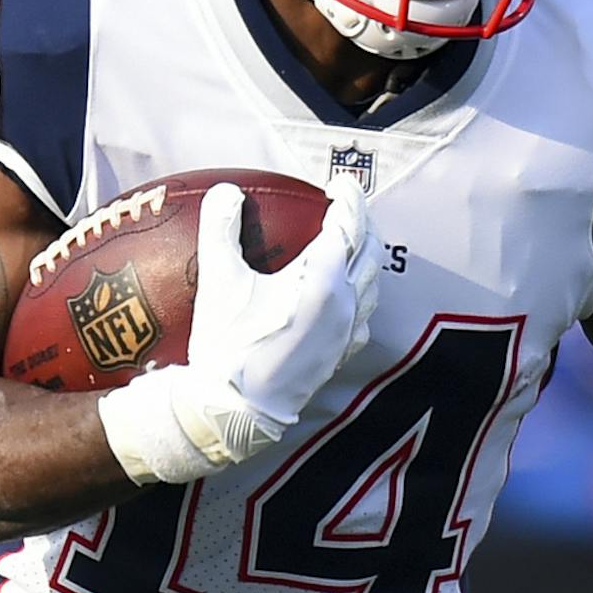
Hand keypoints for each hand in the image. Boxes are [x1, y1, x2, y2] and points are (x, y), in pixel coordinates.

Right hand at [98, 180, 381, 483]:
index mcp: (323, 280)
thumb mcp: (218, 281)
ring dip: (366, 255)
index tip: (339, 181)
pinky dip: (362, 291)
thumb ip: (221, 228)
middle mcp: (346, 303)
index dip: (348, 197)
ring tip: (349, 242)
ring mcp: (348, 332)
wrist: (238, 410)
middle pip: (370, 250)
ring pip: (374, 282)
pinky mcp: (342, 354)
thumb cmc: (228, 344)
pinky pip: (365, 314)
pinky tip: (347, 293)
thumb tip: (226, 190)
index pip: (349, 224)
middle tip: (346, 206)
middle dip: (362, 222)